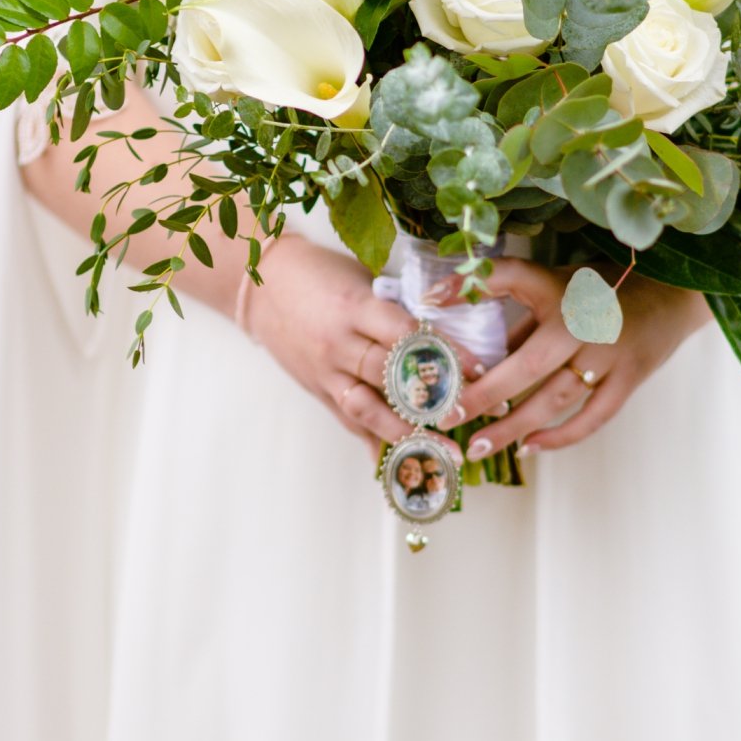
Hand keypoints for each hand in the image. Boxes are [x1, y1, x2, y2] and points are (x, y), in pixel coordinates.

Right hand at [246, 235, 457, 454]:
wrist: (262, 284)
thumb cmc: (321, 274)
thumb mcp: (362, 282)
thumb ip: (395, 312)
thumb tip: (442, 339)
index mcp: (356, 307)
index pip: (407, 334)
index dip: (444, 353)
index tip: (479, 369)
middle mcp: (339, 344)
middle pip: (391, 377)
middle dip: (432, 399)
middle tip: (471, 415)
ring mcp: (325, 371)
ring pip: (368, 409)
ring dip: (407, 433)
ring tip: (442, 453)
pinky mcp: (317, 389)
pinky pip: (348, 421)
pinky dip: (374, 441)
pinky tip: (400, 465)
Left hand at [448, 259, 707, 458]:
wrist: (674, 294)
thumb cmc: (604, 290)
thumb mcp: (560, 288)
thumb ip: (521, 321)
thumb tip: (474, 356)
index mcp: (560, 289)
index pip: (509, 277)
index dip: (470, 286)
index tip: (429, 300)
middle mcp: (583, 321)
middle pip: (526, 365)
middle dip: (483, 395)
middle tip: (446, 416)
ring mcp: (610, 354)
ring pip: (555, 400)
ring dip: (515, 427)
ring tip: (479, 447)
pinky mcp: (630, 379)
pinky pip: (592, 417)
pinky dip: (559, 436)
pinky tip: (529, 448)